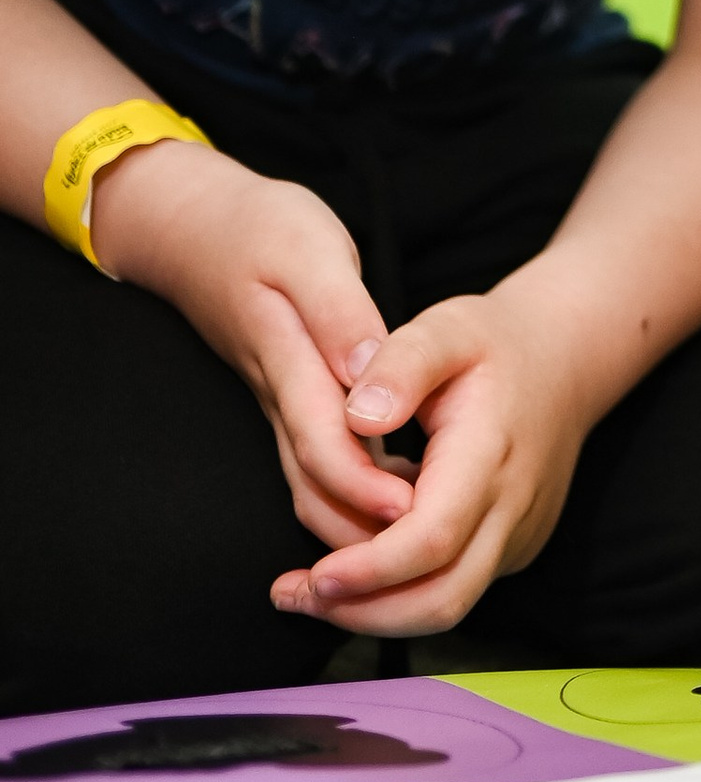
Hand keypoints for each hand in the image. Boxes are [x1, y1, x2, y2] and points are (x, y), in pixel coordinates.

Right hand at [93, 140, 412, 554]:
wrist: (194, 229)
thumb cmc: (258, 230)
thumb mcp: (306, 249)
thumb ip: (339, 312)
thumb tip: (367, 373)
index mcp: (291, 362)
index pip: (324, 445)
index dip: (364, 487)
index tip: (411, 511)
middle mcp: (282, 396)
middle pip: (317, 484)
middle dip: (364, 528)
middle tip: (426, 552)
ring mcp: (281, 402)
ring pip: (313, 483)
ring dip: (358, 519)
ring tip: (422, 542)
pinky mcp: (287, 398)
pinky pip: (317, 461)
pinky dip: (354, 489)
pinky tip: (403, 493)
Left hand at [267, 280, 595, 637]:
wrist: (567, 359)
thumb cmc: (496, 342)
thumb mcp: (446, 327)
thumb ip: (400, 364)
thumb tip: (355, 418)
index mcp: (490, 454)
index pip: (432, 538)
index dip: (371, 569)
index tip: (315, 576)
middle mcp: (512, 508)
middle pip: (442, 599)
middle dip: (363, 613)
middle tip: (294, 596)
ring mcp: (518, 534)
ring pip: (448, 605)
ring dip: (376, 611)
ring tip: (310, 590)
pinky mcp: (513, 547)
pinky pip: (456, 583)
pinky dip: (402, 587)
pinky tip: (362, 552)